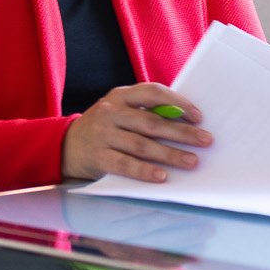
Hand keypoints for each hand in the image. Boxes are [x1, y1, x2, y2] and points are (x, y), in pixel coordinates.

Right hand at [60, 83, 210, 182]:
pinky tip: (162, 176)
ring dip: (169, 154)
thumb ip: (145, 113)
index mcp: (120, 96)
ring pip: (141, 144)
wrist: (65, 145)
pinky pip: (125, 164)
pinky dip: (145, 171)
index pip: (152, 92)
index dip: (177, 103)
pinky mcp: (97, 156)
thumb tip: (184, 123)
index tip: (198, 116)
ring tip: (191, 161)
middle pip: (151, 122)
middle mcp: (110, 111)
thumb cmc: (104, 128)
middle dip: (181, 132)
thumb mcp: (119, 112)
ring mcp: (102, 134)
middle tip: (205, 141)